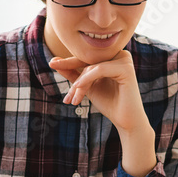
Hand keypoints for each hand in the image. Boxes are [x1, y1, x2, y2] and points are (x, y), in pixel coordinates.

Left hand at [50, 51, 156, 176]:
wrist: (126, 121)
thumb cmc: (109, 104)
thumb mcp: (86, 87)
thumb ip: (73, 74)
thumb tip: (55, 62)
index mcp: (112, 57)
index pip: (87, 57)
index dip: (69, 61)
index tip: (52, 63)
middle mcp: (119, 55)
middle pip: (88, 59)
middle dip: (71, 70)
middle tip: (54, 69)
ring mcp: (124, 60)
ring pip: (92, 66)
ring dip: (79, 83)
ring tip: (73, 99)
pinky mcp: (126, 68)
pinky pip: (100, 69)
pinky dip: (87, 79)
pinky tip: (77, 88)